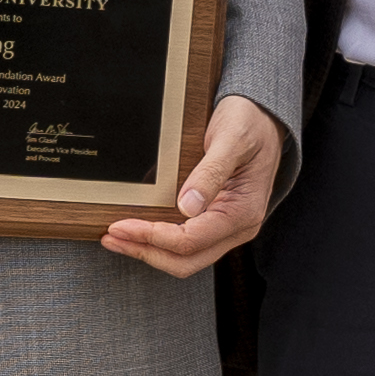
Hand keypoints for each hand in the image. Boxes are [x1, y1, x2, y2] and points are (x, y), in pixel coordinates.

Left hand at [101, 95, 285, 278]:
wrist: (262, 116)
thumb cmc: (249, 123)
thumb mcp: (231, 140)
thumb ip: (210, 172)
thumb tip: (187, 205)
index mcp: (243, 212)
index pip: (190, 240)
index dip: (152, 237)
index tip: (121, 226)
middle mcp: (237, 227)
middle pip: (186, 260)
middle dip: (145, 252)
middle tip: (112, 237)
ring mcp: (227, 227)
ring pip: (186, 258)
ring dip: (150, 251)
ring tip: (118, 238)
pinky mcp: (216, 220)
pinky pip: (187, 243)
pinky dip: (160, 241)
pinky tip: (139, 231)